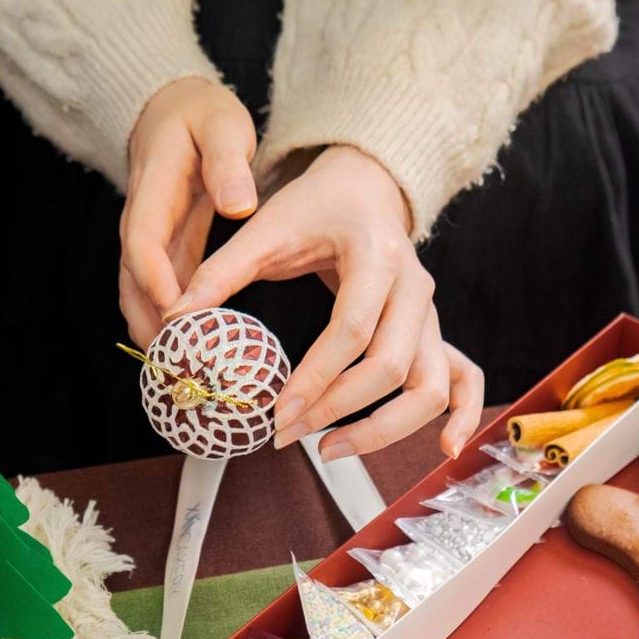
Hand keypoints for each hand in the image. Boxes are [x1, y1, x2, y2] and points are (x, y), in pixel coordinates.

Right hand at [120, 78, 256, 349]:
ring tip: (178, 371)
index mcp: (152, 191)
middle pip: (132, 280)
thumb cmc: (200, 116)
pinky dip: (167, 320)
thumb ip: (228, 161)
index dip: (155, 280)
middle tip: (174, 364)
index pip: (143, 242)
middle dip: (148, 323)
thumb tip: (238, 203)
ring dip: (153, 330)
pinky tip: (188, 348)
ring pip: (139, 292)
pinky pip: (157, 291)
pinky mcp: (161, 249)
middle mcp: (141, 221)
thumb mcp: (221, 125)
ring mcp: (148, 238)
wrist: (172, 108)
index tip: (174, 314)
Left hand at [168, 145, 483, 458]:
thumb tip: (176, 317)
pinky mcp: (436, 333)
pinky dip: (459, 416)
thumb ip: (221, 271)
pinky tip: (442, 449)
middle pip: (391, 366)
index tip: (278, 413)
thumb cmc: (317, 207)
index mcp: (377, 256)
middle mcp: (415, 287)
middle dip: (337, 409)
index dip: (316, 378)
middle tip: (287, 433)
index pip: (352, 331)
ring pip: (431, 386)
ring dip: (387, 428)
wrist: (365, 188)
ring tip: (331, 450)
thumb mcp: (266, 226)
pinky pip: (462, 380)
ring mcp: (431, 314)